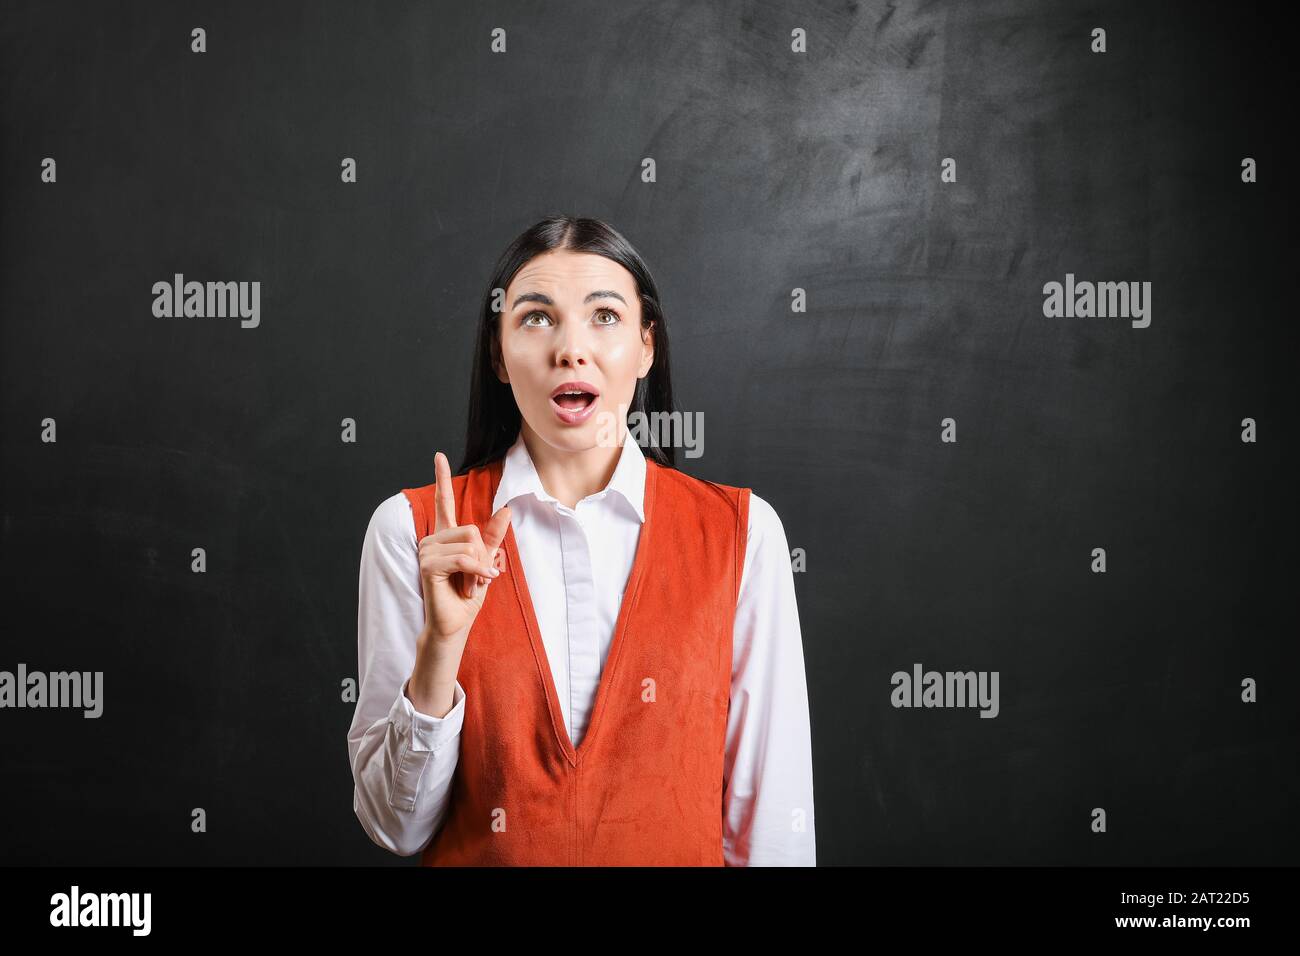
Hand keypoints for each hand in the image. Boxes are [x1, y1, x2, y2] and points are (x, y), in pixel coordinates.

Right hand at [417, 451, 510, 645]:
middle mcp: (433, 539)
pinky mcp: (428, 565)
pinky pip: (463, 558)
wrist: (454, 624)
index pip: (443, 502)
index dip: (441, 478)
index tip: (439, 455)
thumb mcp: (485, 561)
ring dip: (478, 569)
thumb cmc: (466, 596)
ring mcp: (427, 551)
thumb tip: (506, 509)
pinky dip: (475, 573)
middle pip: (471, 529)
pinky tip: (471, 587)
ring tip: (468, 585)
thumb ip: (493, 536)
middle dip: (482, 556)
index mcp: (446, 536)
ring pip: (469, 544)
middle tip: (475, 578)